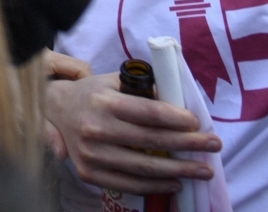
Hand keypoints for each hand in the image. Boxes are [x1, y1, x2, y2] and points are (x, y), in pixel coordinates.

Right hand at [42, 72, 218, 196]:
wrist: (53, 110)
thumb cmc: (90, 93)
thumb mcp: (112, 81)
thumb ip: (141, 89)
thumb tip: (177, 102)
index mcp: (104, 102)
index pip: (149, 113)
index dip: (177, 119)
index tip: (198, 123)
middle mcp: (96, 129)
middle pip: (151, 141)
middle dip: (189, 144)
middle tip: (214, 145)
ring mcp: (92, 155)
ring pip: (144, 167)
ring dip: (179, 170)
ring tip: (204, 170)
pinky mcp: (89, 173)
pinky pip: (129, 184)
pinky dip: (156, 187)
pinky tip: (176, 183)